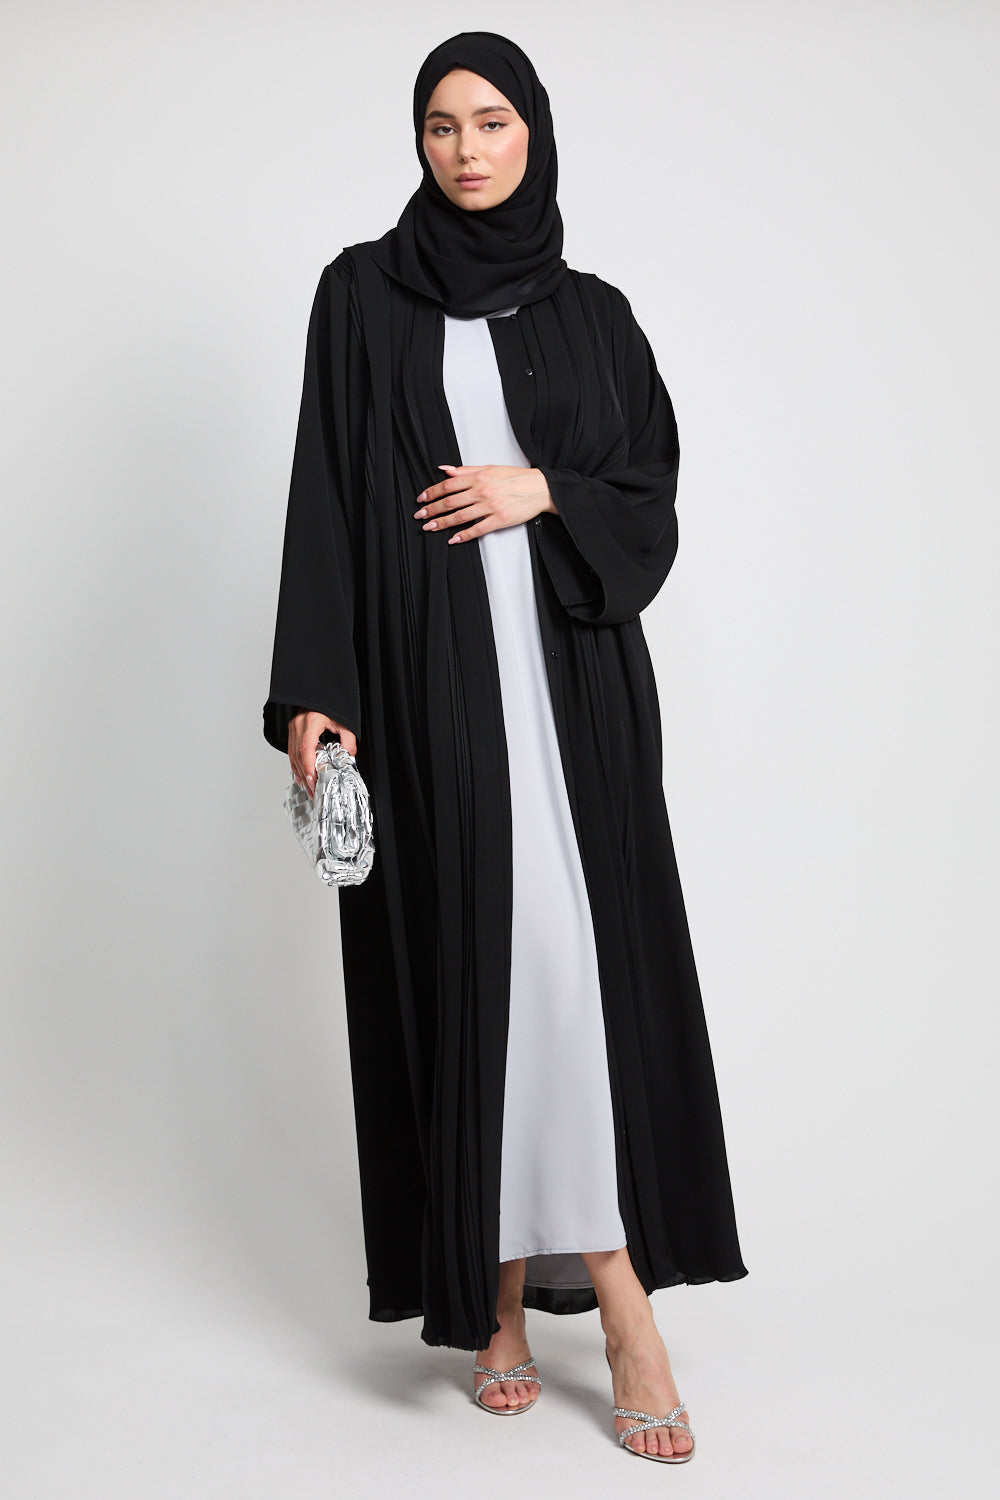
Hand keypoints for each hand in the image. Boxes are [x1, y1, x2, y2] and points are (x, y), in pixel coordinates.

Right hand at [288, 710, 356, 798]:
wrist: (321, 692)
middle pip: (298, 756)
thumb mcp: (344, 721)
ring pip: (292, 755)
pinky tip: (301, 776)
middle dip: (305, 775)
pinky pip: (291, 751)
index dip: (308, 766)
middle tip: (313, 790)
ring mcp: (293, 728)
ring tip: (308, 787)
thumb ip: (348, 740)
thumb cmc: (331, 703)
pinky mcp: (293, 730)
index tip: (313, 780)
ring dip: (300, 773)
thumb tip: (349, 756)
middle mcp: (298, 725)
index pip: (305, 748)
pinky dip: (296, 765)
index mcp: (310, 722)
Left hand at [413, 464, 555, 543]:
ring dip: (443, 523)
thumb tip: (445, 469)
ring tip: (430, 527)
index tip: (422, 498)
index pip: (449, 485)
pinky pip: (478, 529)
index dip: (432, 492)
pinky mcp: (499, 520)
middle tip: (420, 516)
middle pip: (451, 501)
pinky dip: (464, 535)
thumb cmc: (516, 478)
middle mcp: (482, 491)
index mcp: (479, 477)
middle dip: (432, 509)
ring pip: (461, 516)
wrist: (539, 488)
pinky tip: (453, 539)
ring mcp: (490, 506)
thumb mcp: (490, 468)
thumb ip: (466, 470)